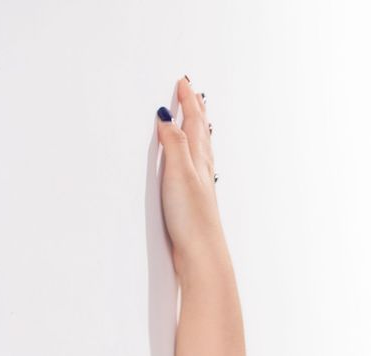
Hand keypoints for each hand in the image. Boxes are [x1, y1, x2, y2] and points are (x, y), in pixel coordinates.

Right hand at [155, 76, 225, 278]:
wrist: (202, 257)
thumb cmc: (192, 219)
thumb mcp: (179, 172)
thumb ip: (174, 143)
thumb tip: (168, 117)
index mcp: (199, 160)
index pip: (194, 123)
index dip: (188, 102)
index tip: (184, 83)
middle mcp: (203, 172)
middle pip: (201, 134)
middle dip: (196, 112)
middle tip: (194, 95)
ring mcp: (200, 189)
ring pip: (200, 152)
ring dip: (197, 133)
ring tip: (197, 123)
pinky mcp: (194, 205)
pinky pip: (194, 171)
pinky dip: (192, 158)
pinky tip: (191, 167)